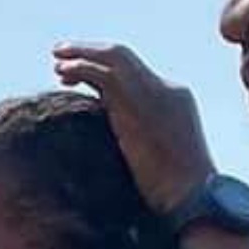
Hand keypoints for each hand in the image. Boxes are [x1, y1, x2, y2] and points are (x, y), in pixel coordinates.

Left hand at [52, 43, 214, 219]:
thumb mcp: (163, 159)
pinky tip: (63, 69)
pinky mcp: (135, 104)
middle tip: (61, 52)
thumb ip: (141, 142)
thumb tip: (123, 152)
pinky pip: (104, 73)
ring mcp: (152, 92)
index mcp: (175, 99)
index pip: (136, 73)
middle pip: (124, 58)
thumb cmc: (179, 193)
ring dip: (82, 53)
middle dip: (91, 51)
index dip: (103, 69)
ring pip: (113, 57)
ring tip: (56, 56)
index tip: (77, 75)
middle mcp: (166, 89)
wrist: (192, 197)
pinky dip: (81, 67)